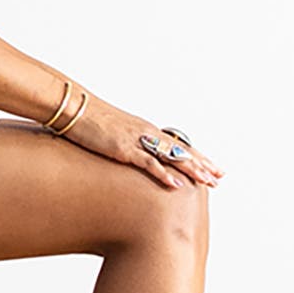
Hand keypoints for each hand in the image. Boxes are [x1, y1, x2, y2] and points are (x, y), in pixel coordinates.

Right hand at [59, 96, 219, 189]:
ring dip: (191, 169)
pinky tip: (176, 184)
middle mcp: (146, 133)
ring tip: (208, 181)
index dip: (195, 156)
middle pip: (181, 150)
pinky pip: (149, 163)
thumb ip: (124, 143)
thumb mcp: (112, 133)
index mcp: (145, 129)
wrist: (73, 108)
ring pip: (171, 157)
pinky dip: (164, 174)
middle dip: (201, 164)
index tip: (210, 166)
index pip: (177, 144)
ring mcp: (137, 140)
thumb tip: (129, 155)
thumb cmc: (88, 121)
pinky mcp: (124, 148)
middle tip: (219, 176)